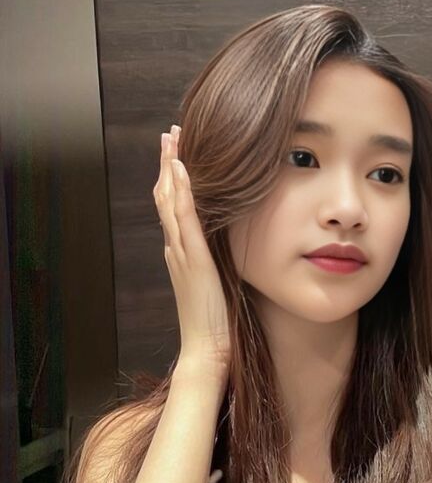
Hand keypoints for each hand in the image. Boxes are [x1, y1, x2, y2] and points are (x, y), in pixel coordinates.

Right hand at [152, 125, 230, 369]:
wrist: (206, 347)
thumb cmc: (212, 320)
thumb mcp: (210, 284)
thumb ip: (207, 263)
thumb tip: (213, 249)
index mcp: (182, 253)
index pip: (174, 208)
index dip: (173, 179)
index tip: (177, 154)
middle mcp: (176, 249)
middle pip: (166, 198)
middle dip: (168, 165)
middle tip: (169, 135)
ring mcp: (182, 253)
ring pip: (170, 203)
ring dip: (171, 170)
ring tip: (172, 141)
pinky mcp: (194, 260)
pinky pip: (185, 221)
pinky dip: (181, 194)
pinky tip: (181, 171)